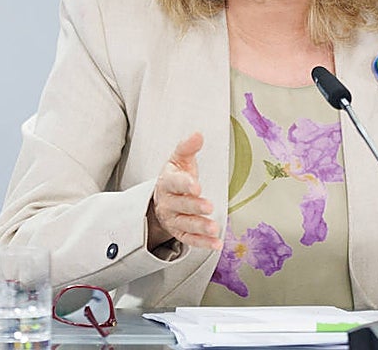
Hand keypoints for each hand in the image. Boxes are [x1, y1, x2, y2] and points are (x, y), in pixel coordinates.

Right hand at [147, 132, 221, 250]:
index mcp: (167, 182)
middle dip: (194, 206)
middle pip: (180, 205)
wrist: (160, 198)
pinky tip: (216, 243)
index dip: (185, 184)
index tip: (196, 186)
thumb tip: (198, 134)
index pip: (174, 183)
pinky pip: (190, 240)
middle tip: (208, 206)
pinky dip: (203, 243)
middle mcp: (167, 202)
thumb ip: (187, 148)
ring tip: (214, 228)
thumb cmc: (174, 177)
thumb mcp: (178, 160)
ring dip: (200, 227)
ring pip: (185, 224)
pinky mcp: (179, 233)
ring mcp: (173, 219)